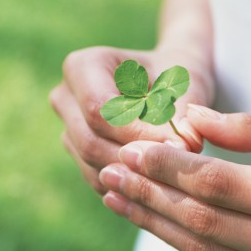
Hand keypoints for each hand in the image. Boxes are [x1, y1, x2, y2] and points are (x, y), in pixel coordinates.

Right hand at [49, 47, 211, 193]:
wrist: (168, 81)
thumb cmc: (176, 76)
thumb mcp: (185, 87)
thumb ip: (183, 116)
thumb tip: (183, 148)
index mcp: (83, 65)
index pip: (100, 111)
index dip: (137, 134)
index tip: (180, 146)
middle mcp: (66, 96)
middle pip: (91, 142)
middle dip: (135, 158)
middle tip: (180, 166)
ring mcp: (68, 127)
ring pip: (93, 165)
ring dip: (134, 176)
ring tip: (175, 173)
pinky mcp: (78, 153)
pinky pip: (98, 179)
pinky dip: (129, 185)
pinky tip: (161, 181)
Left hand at [99, 105, 250, 250]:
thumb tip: (191, 118)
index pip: (225, 185)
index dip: (171, 166)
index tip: (131, 149)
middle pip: (208, 223)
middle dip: (151, 195)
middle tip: (108, 173)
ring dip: (156, 224)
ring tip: (117, 198)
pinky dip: (188, 246)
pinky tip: (159, 223)